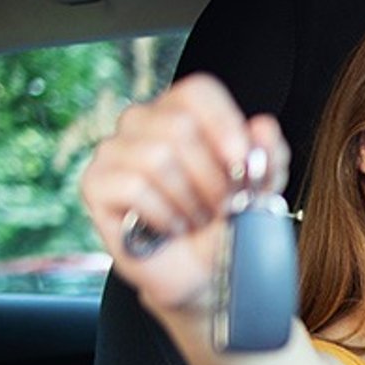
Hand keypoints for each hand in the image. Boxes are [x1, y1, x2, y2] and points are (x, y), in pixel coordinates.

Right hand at [79, 73, 289, 314]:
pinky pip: (134, 187)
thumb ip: (269, 154)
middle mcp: (142, 122)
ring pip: (156, 156)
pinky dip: (164, 214)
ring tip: (198, 218)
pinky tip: (172, 227)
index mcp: (182, 111)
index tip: (243, 164)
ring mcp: (114, 150)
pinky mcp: (95, 183)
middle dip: (212, 176)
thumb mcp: (262, 187)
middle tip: (222, 206)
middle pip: (179, 126)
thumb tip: (261, 127)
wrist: (203, 273)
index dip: (225, 125)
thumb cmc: (227, 223)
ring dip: (190, 198)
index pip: (198, 91)